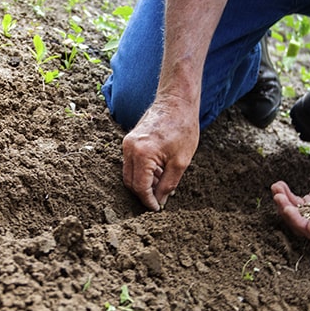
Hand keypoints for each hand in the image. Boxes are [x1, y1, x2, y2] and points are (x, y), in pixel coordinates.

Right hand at [122, 96, 199, 210]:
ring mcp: (127, 143)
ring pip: (129, 173)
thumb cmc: (182, 128)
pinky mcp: (129, 140)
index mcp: (142, 154)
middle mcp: (129, 149)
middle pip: (130, 182)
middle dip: (144, 194)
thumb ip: (168, 184)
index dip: (148, 201)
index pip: (140, 187)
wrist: (176, 102)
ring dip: (143, 183)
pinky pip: (131, 163)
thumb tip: (160, 201)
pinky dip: (142, 171)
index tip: (157, 209)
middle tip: (160, 199)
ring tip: (163, 183)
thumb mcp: (181, 162)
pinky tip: (159, 171)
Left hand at [271, 166, 309, 240]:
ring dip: (283, 201)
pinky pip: (295, 202)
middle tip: (278, 197)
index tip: (288, 208)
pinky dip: (286, 195)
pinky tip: (279, 185)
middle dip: (287, 210)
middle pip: (299, 224)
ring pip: (295, 213)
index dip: (298, 221)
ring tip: (276, 188)